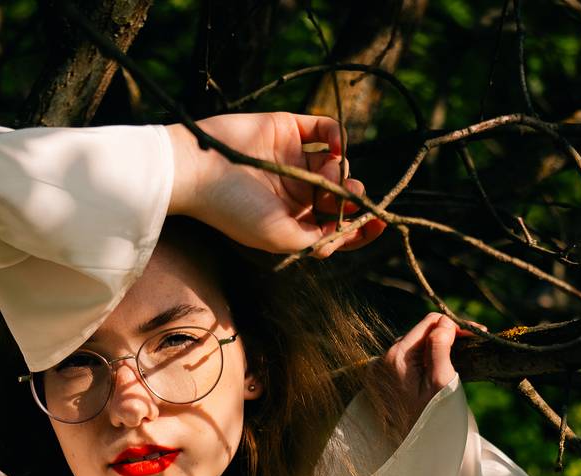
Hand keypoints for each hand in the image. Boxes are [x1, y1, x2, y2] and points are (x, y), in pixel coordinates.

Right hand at [166, 112, 385, 256]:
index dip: (360, 229)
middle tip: (350, 196)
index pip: (334, 228)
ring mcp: (294, 161)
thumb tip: (343, 234)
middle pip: (340, 198)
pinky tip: (335, 147)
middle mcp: (295, 193)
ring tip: (327, 176)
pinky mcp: (290, 130)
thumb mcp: (280, 238)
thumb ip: (315, 240)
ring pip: (337, 166)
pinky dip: (338, 137)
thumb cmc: (234, 211)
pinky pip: (327, 131)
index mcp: (292, 223)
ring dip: (341, 173)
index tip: (380, 224)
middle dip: (352, 199)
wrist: (200, 169)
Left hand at [367, 311, 482, 437]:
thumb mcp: (442, 382)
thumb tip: (443, 322)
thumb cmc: (433, 422)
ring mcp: (380, 373)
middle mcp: (381, 362)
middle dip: (445, 335)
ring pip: (414, 347)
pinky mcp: (383, 383)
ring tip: (460, 353)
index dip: (453, 326)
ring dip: (436, 347)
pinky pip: (408, 361)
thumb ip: (440, 347)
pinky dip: (426, 360)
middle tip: (472, 342)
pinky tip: (442, 365)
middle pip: (420, 334)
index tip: (475, 334)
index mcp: (395, 358)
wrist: (417, 455)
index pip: (428, 324)